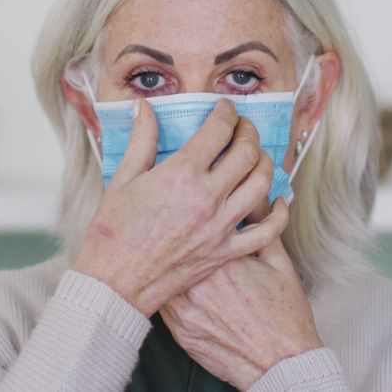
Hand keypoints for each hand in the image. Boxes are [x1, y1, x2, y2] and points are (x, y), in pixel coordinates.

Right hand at [73, 97, 290, 316]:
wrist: (115, 283)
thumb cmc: (112, 233)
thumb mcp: (123, 179)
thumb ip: (141, 140)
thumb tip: (145, 108)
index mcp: (181, 174)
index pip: (218, 130)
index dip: (226, 113)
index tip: (225, 109)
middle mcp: (207, 197)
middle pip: (247, 152)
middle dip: (248, 132)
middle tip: (242, 127)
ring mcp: (220, 226)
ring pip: (262, 184)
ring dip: (264, 163)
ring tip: (256, 156)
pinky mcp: (225, 251)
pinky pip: (267, 231)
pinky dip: (278, 213)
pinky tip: (275, 201)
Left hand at [159, 224, 323, 390]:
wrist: (280, 363)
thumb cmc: (283, 317)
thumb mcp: (279, 262)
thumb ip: (263, 225)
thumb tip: (256, 199)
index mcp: (222, 259)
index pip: (198, 222)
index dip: (200, 213)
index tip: (202, 209)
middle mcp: (197, 282)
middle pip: (174, 246)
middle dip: (179, 237)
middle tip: (185, 230)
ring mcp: (183, 308)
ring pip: (159, 273)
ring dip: (166, 262)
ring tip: (177, 256)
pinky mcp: (177, 329)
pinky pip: (161, 300)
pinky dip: (166, 288)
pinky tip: (179, 283)